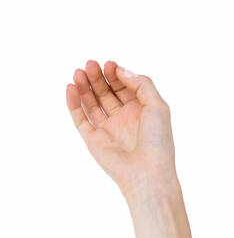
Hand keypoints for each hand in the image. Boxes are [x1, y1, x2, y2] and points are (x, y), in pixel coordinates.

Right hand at [65, 60, 176, 200]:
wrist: (148, 173)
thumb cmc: (157, 142)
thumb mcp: (158, 106)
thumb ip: (142, 84)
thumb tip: (120, 70)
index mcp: (140, 112)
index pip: (123, 87)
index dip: (115, 74)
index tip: (109, 65)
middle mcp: (123, 120)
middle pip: (106, 92)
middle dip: (98, 77)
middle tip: (90, 65)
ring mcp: (108, 130)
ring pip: (92, 103)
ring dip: (84, 87)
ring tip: (79, 72)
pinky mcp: (94, 140)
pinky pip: (80, 119)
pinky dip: (74, 103)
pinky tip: (71, 88)